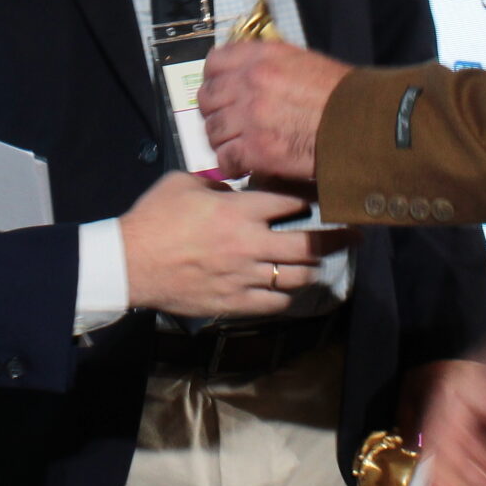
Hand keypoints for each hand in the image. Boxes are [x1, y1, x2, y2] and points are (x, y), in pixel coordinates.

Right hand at [120, 171, 323, 317]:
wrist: (130, 263)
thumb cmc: (154, 217)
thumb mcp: (183, 183)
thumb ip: (217, 186)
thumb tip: (235, 192)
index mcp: (239, 211)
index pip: (289, 203)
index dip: (306, 201)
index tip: (318, 201)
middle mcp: (250, 244)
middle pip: (308, 245)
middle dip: (337, 239)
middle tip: (355, 236)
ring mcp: (245, 276)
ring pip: (297, 278)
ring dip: (310, 270)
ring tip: (316, 265)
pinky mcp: (235, 302)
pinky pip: (275, 303)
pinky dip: (285, 295)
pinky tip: (286, 289)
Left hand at [198, 39, 349, 182]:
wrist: (363, 123)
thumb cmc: (343, 95)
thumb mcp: (304, 62)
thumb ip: (271, 66)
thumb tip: (250, 77)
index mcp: (261, 56)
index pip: (214, 63)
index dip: (214, 81)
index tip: (221, 93)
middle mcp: (250, 82)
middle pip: (207, 99)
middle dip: (215, 113)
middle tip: (228, 124)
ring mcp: (250, 116)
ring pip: (213, 131)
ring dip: (223, 141)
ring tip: (238, 146)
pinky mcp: (257, 149)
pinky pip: (225, 158)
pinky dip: (232, 164)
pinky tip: (243, 165)